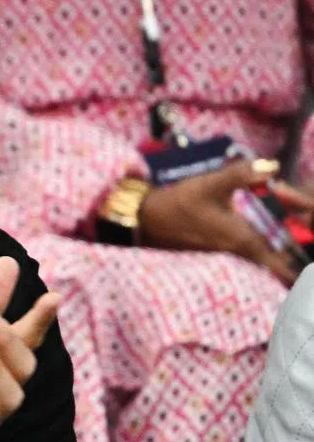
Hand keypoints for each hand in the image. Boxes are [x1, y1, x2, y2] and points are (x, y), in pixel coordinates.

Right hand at [138, 160, 313, 284]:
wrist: (143, 218)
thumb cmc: (179, 202)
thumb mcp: (212, 184)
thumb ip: (243, 173)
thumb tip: (271, 166)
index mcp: (239, 239)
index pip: (274, 260)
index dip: (291, 268)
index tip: (302, 275)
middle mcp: (231, 253)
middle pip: (263, 263)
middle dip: (281, 263)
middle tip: (295, 265)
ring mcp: (217, 257)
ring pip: (248, 263)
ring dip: (263, 261)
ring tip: (278, 258)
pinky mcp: (205, 255)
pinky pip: (234, 261)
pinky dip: (245, 258)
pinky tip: (245, 248)